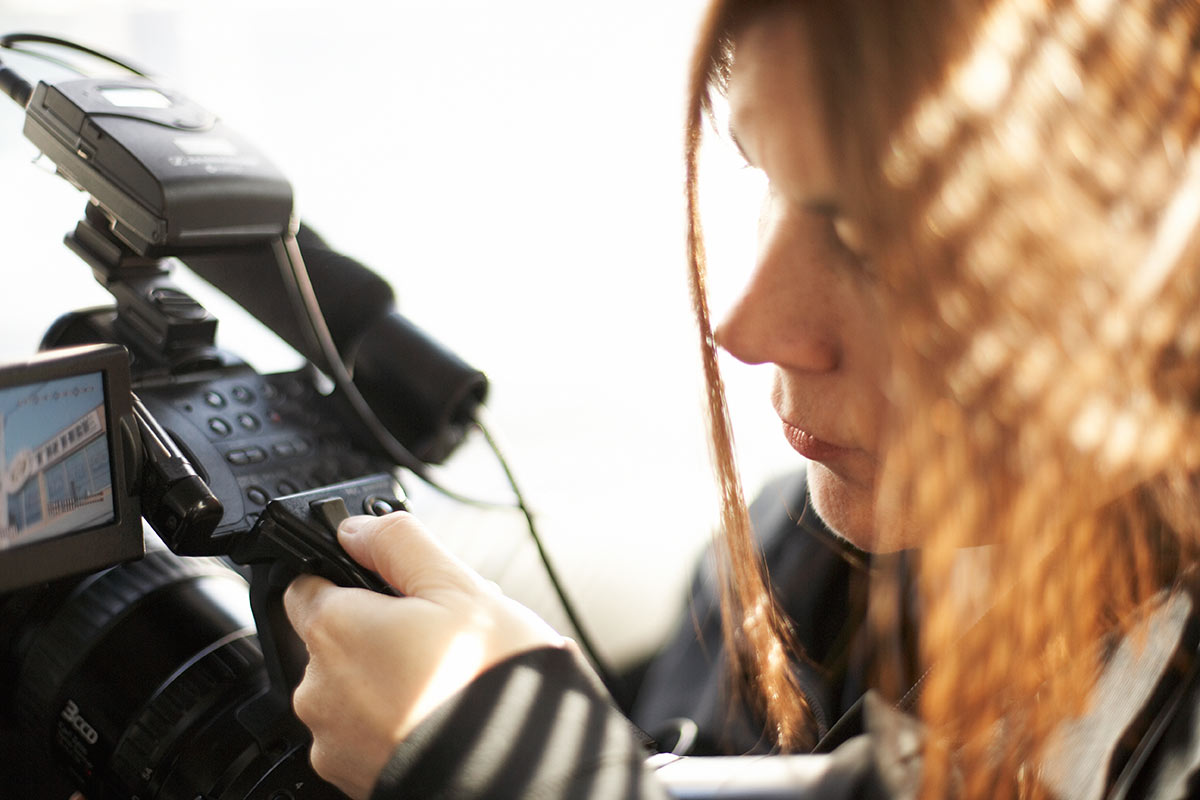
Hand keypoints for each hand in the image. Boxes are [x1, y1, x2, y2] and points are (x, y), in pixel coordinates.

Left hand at [283, 511, 565, 798]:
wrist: (516, 771)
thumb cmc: (490, 683)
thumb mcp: (459, 588)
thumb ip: (400, 543)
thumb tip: (356, 528)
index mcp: (334, 630)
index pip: (308, 584)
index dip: (352, 580)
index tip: (392, 588)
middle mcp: (319, 689)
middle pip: (337, 639)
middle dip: (380, 632)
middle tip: (440, 636)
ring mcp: (333, 740)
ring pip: (352, 689)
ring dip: (388, 679)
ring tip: (449, 680)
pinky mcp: (352, 779)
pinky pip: (364, 734)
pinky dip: (393, 723)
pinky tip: (439, 715)